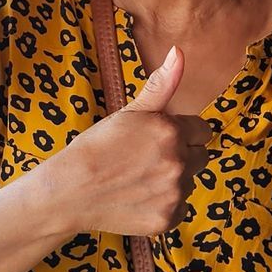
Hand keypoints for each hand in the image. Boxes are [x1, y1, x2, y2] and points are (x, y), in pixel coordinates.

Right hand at [57, 48, 211, 237]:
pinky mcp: (168, 219)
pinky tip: (138, 198)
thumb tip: (180, 52)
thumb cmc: (97, 147)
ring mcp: (174, 193)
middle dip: (181, 156)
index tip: (155, 140)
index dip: (181, 133)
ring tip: (138, 179)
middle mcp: (178, 162)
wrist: (68, 192)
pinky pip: (180, 208)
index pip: (203, 131)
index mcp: (171, 131)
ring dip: (172, 181)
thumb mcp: (129, 112)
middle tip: (145, 160)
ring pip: (190, 183)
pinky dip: (164, 205)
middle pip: (201, 157)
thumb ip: (161, 85)